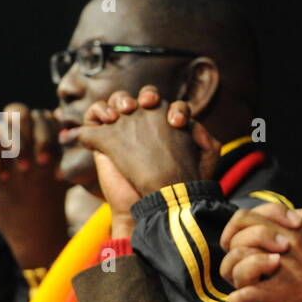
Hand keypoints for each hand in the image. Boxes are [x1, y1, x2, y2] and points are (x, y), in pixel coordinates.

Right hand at [0, 102, 68, 267]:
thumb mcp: (63, 176)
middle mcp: (16, 135)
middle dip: (22, 135)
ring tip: (7, 174)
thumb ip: (67, 156)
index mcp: (38, 135)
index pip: (39, 116)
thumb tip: (70, 134)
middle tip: (27, 166)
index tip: (47, 164)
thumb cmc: (49, 195)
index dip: (43, 135)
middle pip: (14, 110)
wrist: (32, 223)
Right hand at [78, 86, 220, 196]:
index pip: (171, 106)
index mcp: (170, 129)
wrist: (155, 206)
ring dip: (121, 99)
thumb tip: (196, 126)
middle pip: (144, 97)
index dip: (175, 108)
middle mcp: (147, 127)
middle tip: (146, 105)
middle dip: (147, 95)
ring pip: (119, 101)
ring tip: (125, 110)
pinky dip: (97, 110)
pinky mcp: (102, 141)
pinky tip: (108, 119)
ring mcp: (124, 132)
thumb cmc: (178, 186)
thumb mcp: (203, 163)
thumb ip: (207, 141)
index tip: (176, 122)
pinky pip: (94, 116)